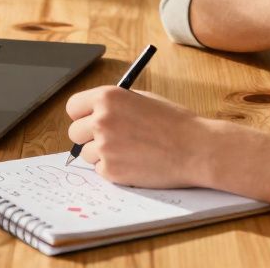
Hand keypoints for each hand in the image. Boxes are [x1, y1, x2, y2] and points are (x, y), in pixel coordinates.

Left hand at [65, 86, 214, 188]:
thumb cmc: (175, 122)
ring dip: (101, 154)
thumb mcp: (143, 99)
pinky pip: (101, 170)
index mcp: (108, 98)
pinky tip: (135, 162)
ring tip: (129, 151)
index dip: (82, 114)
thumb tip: (95, 113)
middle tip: (108, 139)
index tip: (88, 120)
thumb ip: (116, 104)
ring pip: (86, 154)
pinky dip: (113, 168)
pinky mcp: (111, 171)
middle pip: (74, 132)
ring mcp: (105, 147)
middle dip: (88, 136)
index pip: (73, 107)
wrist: (196, 149)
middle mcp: (101, 121)